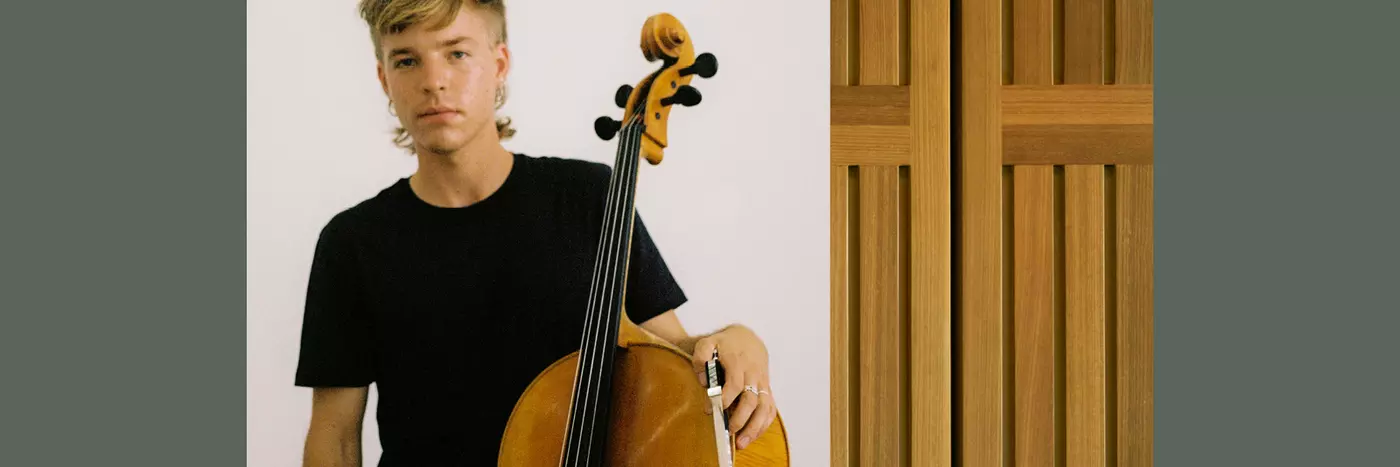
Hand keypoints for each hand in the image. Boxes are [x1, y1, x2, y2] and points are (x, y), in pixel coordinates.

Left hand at [690, 324, 776, 449]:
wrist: (747, 338)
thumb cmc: (725, 343)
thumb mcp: (708, 342)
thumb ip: (700, 357)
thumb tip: (703, 380)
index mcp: (739, 362)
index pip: (735, 384)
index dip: (724, 399)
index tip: (710, 410)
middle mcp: (754, 373)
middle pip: (752, 400)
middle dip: (741, 419)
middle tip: (729, 431)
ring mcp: (763, 382)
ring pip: (764, 407)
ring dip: (754, 427)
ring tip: (742, 442)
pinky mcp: (767, 389)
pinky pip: (770, 409)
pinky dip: (764, 424)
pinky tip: (752, 435)